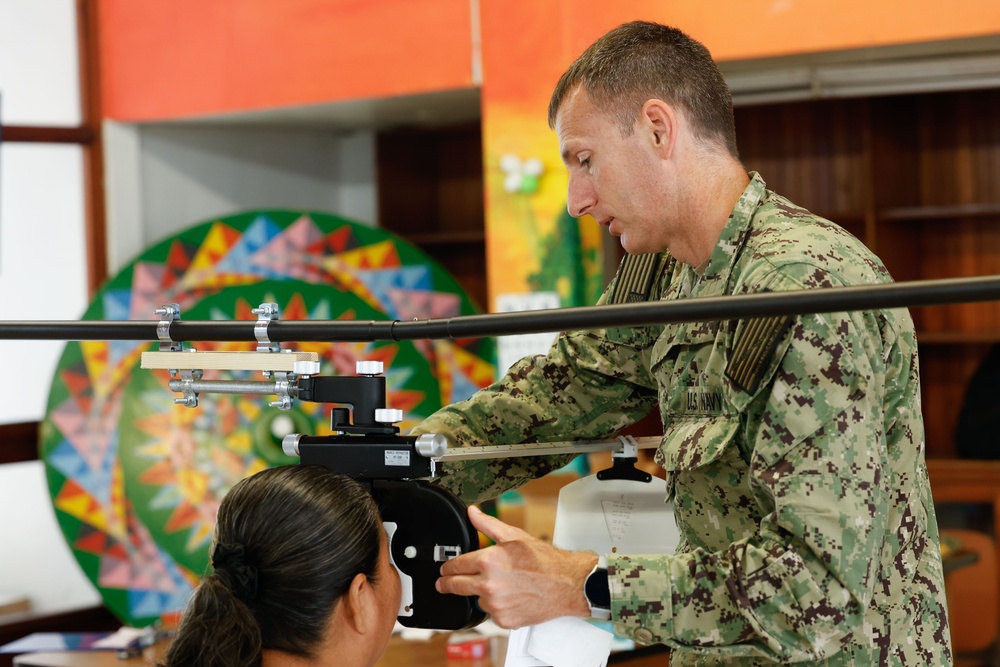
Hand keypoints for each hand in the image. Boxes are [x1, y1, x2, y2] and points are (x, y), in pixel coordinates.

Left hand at [436, 505, 598, 628]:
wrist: (566, 585)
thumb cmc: (544, 560)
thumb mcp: (514, 535)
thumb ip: (487, 525)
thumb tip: (472, 513)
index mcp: (488, 562)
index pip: (455, 566)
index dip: (447, 567)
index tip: (445, 569)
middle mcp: (489, 586)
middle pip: (456, 586)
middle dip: (447, 584)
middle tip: (442, 583)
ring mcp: (496, 606)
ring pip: (476, 600)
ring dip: (481, 593)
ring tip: (502, 584)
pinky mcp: (504, 621)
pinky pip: (491, 613)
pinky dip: (497, 606)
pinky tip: (511, 596)